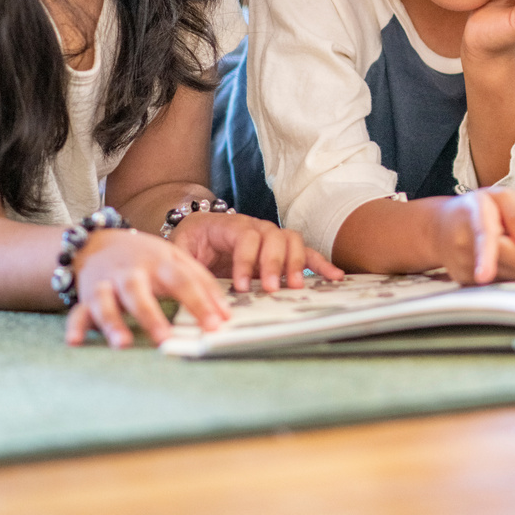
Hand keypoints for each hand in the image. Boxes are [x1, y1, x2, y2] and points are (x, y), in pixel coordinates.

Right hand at [65, 227, 230, 348]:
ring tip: (122, 344)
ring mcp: (106, 285)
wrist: (98, 242)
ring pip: (106, 303)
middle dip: (151, 316)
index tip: (216, 325)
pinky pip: (78, 312)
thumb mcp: (176, 259)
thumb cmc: (145, 257)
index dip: (200, 303)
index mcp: (158, 262)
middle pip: (139, 293)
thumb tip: (226, 314)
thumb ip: (202, 282)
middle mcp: (130, 273)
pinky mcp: (86, 297)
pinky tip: (75, 341)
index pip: (182, 281)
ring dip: (113, 323)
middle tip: (165, 339)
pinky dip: (75, 326)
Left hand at [169, 212, 343, 292]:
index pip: (245, 236)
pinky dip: (320, 263)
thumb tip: (188, 284)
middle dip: (273, 263)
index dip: (245, 260)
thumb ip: (185, 261)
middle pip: (273, 236)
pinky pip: (304, 252)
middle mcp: (254, 226)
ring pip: (291, 240)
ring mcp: (270, 236)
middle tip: (269, 288)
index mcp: (227, 225)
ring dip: (295, 263)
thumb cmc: (189, 242)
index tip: (239, 286)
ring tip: (295, 287)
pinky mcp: (281, 251)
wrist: (198, 231)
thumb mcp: (179, 249)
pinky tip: (334, 277)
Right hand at [432, 188, 514, 284]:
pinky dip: (509, 271)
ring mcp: (463, 266)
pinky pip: (505, 282)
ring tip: (506, 243)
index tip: (484, 276)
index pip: (483, 236)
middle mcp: (464, 243)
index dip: (486, 256)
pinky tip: (497, 258)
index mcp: (475, 214)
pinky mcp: (467, 282)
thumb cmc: (477, 210)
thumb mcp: (501, 198)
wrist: (441, 229)